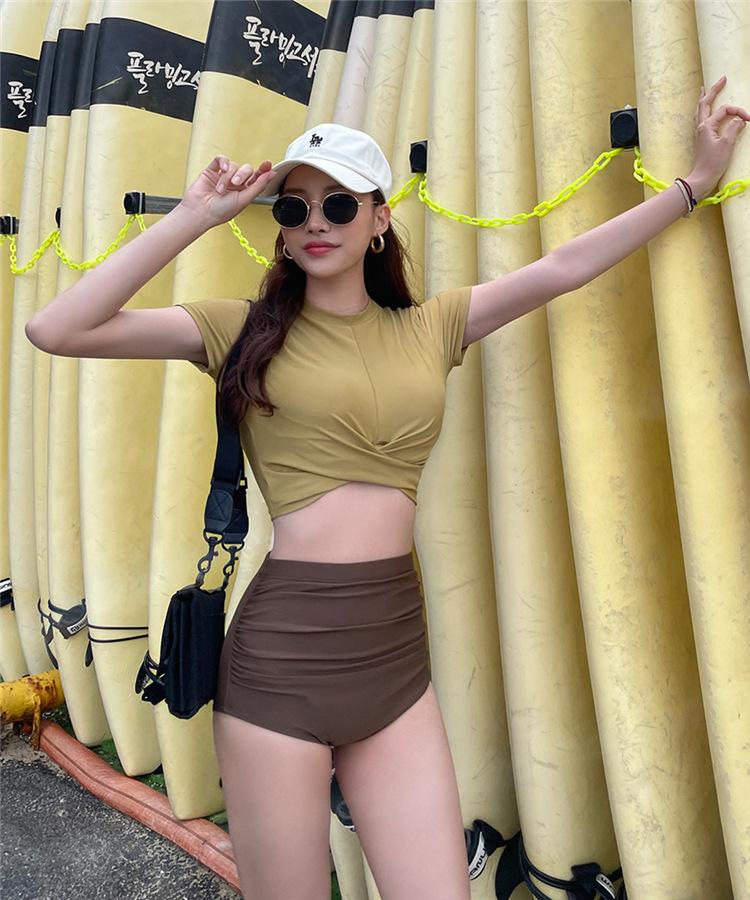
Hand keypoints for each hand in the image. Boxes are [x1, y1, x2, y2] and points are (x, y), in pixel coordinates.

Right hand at [179, 156, 275, 226]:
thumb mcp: (244, 199)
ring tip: (221, 188)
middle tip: (235, 183)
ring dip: (228, 176)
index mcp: (244, 192)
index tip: (268, 164)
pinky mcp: (212, 171)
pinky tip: (222, 168)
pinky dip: (223, 161)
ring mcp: (223, 176)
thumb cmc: (220, 211)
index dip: (263, 171)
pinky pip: (221, 159)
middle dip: (242, 175)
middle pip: (246, 170)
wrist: (200, 212)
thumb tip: (272, 174)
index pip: (256, 178)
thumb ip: (258, 185)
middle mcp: (235, 184)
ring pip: (233, 165)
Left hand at [687, 75, 748, 199]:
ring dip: (704, 98)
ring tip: (705, 89)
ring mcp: (698, 133)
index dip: (738, 112)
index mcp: (706, 126)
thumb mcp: (727, 144)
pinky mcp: (700, 139)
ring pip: (700, 110)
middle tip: (722, 79)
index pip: (725, 111)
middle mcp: (700, 127)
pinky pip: (700, 119)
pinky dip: (702, 110)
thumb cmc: (713, 163)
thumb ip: (734, 128)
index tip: (749, 119)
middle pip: (704, 103)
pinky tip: (703, 111)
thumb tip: (740, 119)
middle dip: (713, 90)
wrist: (702, 178)